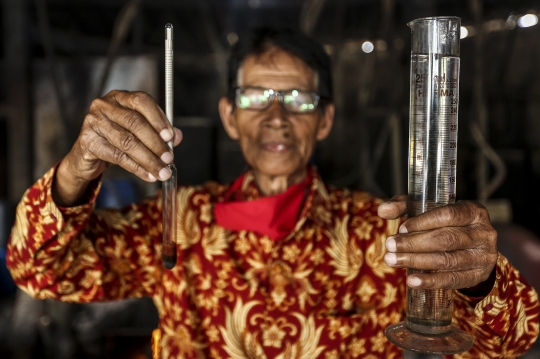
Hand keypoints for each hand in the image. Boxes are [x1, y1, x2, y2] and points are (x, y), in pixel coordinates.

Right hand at [54, 90, 181, 205]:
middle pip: (135, 123)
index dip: (158, 119)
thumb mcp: (139, 133)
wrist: (88, 155)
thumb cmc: (116, 139)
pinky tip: (148, 175)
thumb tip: (177, 137)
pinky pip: (117, 156)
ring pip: (127, 142)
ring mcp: (93, 122)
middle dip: (155, 143)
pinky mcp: (87, 141)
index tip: (170, 136)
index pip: (141, 101)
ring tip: (162, 171)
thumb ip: (158, 132)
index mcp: (120, 97)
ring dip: (149, 159)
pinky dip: (136, 168)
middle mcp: (104, 105)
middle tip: (169, 158)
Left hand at [377, 195, 497, 290]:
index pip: (448, 215)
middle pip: (446, 240)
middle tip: (389, 246)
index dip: (423, 222)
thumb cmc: (443, 223)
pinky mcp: (478, 276)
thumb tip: (382, 211)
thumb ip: (404, 206)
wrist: (470, 247)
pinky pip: (453, 280)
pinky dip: (431, 281)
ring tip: (392, 260)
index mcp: (474, 212)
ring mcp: (484, 257)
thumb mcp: (426, 208)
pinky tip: (411, 281)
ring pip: (448, 261)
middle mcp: (484, 233)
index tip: (401, 228)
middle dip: (414, 244)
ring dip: (417, 262)